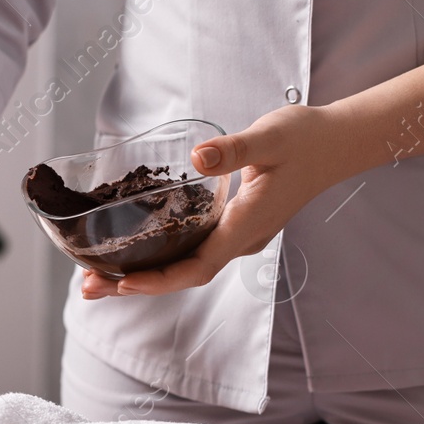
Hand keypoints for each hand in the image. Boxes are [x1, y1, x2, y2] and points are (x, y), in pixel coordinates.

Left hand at [81, 103, 353, 298]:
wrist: (336, 144)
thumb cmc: (304, 138)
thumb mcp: (269, 137)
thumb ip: (234, 149)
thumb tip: (198, 158)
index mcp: (247, 226)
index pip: (198, 267)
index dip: (159, 280)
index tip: (122, 283)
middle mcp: (242, 240)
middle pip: (183, 275)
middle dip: (135, 285)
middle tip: (88, 287)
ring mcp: (240, 237)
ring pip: (186, 266)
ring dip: (144, 274)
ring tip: (98, 276)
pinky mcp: (236, 227)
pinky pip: (193, 251)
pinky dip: (161, 257)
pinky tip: (135, 250)